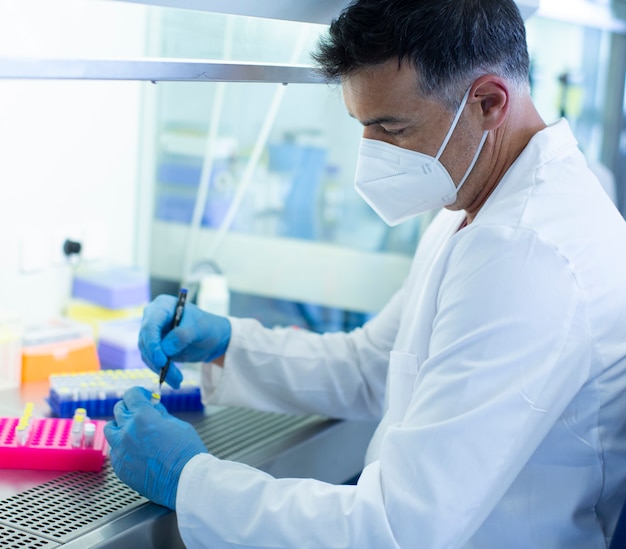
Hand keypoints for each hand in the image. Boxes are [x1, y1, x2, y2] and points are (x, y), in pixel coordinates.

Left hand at [103, 386, 208, 509]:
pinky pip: (114, 451)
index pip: (131, 395)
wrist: (184, 482)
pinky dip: (122, 446)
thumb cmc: (186, 453)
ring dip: (120, 426)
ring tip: (134, 432)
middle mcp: (127, 432)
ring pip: (110, 430)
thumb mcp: (178, 425)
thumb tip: (153, 407)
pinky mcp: (120, 467)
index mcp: (143, 417)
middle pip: (118, 409)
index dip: (139, 393)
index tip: (144, 396)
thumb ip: (161, 414)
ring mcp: (121, 450)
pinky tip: (136, 450)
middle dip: (130, 407)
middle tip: (141, 413)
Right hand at [139, 294, 231, 387]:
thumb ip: (182, 336)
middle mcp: (153, 318)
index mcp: (162, 306)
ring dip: (160, 370)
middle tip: (170, 376)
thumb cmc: (207, 326)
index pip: (150, 325)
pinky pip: (152, 361)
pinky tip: (174, 380)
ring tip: (177, 381)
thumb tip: (165, 349)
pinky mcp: (155, 348)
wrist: (212, 337)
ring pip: (148, 354)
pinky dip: (162, 372)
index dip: (153, 344)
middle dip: (157, 360)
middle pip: (146, 341)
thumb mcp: (199, 328)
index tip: (162, 361)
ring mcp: (153, 334)